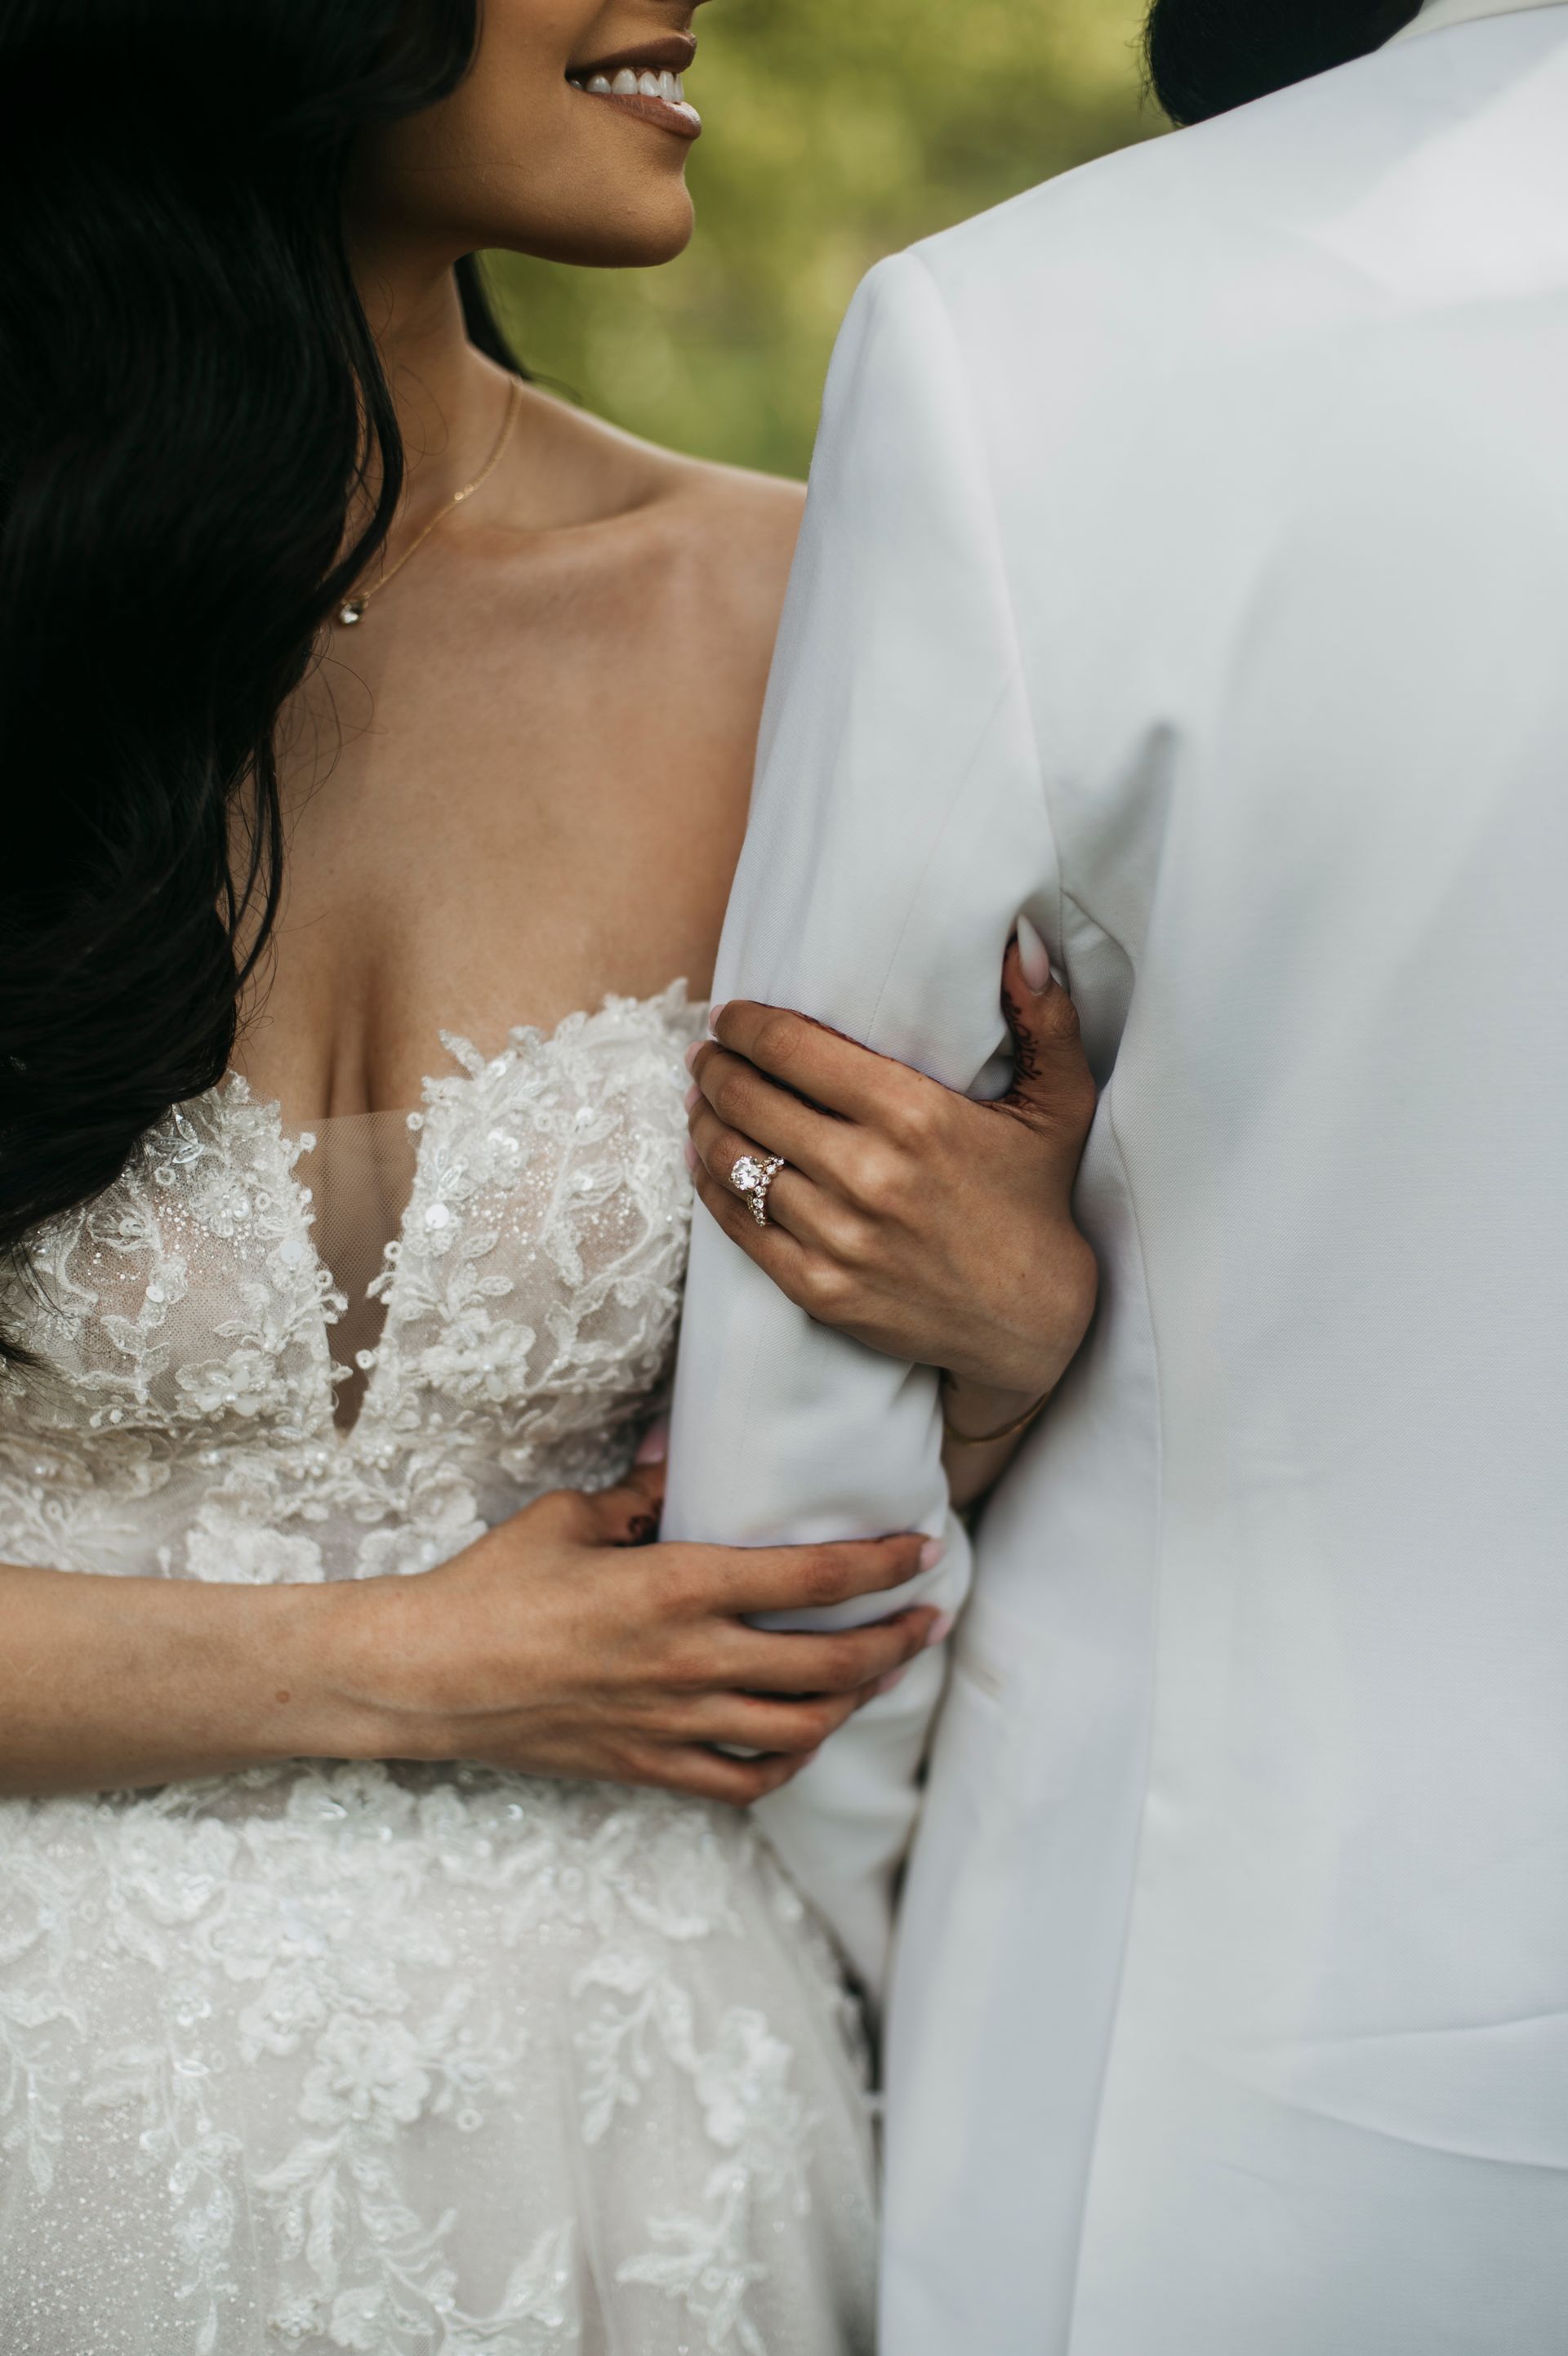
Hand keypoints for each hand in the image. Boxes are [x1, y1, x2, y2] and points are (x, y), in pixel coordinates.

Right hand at [332, 1464, 941, 1806]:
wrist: (426, 1676)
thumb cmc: (491, 1586)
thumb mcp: (571, 1517)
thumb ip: (642, 1497)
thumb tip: (683, 1461)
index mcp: (677, 1586)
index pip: (811, 1579)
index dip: (880, 1566)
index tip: (921, 1551)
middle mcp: (690, 1661)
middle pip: (830, 1663)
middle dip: (896, 1639)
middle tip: (929, 1617)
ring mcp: (673, 1724)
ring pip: (802, 1728)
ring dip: (858, 1701)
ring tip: (883, 1673)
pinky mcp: (649, 1767)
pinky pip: (745, 1780)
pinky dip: (790, 1761)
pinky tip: (805, 1738)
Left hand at [684, 921, 1098, 1402]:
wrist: (1030, 1322)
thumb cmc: (1037, 1199)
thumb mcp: (1059, 1104)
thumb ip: (1045, 1018)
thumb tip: (1020, 944)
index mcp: (914, 1115)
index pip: (793, 1049)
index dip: (747, 1026)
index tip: (731, 1017)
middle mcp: (868, 1174)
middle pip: (751, 1099)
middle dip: (716, 1068)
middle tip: (706, 1054)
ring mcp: (838, 1236)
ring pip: (736, 1161)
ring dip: (705, 1122)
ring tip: (700, 1100)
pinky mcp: (819, 1288)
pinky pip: (740, 1226)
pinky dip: (711, 1186)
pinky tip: (704, 1160)